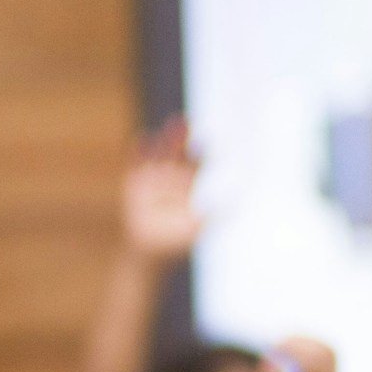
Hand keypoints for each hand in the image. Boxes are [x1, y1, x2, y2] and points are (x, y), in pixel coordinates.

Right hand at [123, 118, 204, 263]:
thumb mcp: (196, 226)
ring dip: (164, 140)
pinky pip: (136, 164)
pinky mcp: (134, 183)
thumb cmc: (175, 240)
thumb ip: (213, 214)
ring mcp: (151, 178)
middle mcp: (169, 176)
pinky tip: (143, 139)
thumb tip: (237, 203)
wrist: (148, 251)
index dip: (200, 153)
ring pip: (158, 154)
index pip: (195, 163)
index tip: (206, 143)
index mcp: (185, 184)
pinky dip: (139, 152)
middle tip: (186, 121)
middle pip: (176, 153)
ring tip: (172, 124)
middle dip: (180, 138)